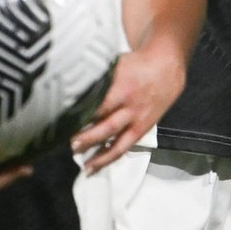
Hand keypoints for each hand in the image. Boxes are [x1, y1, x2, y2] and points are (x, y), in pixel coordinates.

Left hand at [73, 46, 184, 172]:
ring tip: (82, 164)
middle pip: (107, 125)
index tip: (64, 121)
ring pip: (117, 141)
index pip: (99, 103)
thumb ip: (98, 76)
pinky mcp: (141, 129)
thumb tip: (70, 86)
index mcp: (122, 86)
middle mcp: (129, 105)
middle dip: (88, 137)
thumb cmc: (134, 64)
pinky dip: (109, 157)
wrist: (166, 69)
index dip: (82, 113)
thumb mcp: (116, 63)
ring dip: (98, 154)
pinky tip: (95, 166)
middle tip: (70, 144)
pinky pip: (125, 147)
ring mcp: (136, 119)